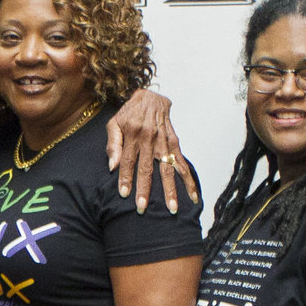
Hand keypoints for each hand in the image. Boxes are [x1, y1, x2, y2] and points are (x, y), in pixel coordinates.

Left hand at [104, 88, 198, 213]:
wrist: (151, 97)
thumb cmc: (129, 113)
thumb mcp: (114, 123)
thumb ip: (112, 144)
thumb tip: (112, 167)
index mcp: (133, 133)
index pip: (128, 160)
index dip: (126, 177)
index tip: (125, 194)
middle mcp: (149, 138)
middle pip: (147, 168)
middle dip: (145, 189)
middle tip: (142, 207)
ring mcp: (164, 141)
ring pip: (167, 168)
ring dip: (170, 189)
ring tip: (172, 208)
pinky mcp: (174, 142)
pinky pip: (182, 162)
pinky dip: (188, 179)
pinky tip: (192, 195)